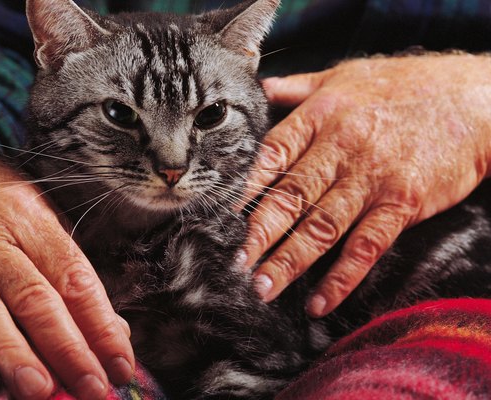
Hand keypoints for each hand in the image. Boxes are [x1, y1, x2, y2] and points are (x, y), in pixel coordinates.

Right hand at [0, 145, 133, 398]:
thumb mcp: (37, 217)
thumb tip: (110, 328)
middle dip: (66, 347)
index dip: (101, 324)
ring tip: (38, 388)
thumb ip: (68, 270)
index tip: (120, 364)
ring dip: (11, 350)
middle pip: (34, 296)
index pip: (73, 277)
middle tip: (91, 387)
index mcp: (31, 221)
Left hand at [243, 54, 490, 316]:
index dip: (243, 188)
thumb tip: (260, 88)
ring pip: (321, 226)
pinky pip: (366, 247)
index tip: (220, 216)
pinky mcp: (401, 203)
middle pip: (290, 197)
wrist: (472, 99)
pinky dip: (342, 278)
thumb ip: (297, 87)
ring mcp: (371, 179)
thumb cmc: (402, 86)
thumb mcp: (343, 75)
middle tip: (235, 264)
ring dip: (290, 261)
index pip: (271, 155)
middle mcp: (340, 148)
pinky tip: (319, 302)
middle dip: (259, 234)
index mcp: (320, 116)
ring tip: (264, 288)